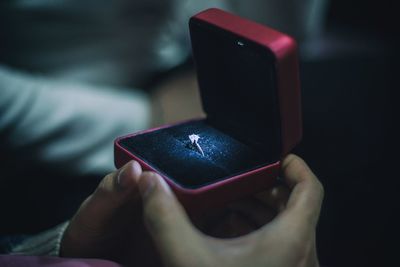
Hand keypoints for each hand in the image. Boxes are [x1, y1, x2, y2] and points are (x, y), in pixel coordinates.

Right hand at [61, 154, 322, 266]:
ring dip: (260, 209)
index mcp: (291, 240)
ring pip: (287, 225)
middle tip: (239, 178)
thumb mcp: (186, 258)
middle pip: (295, 204)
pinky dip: (258, 231)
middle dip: (265, 187)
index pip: (310, 188)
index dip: (295, 165)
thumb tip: (148, 182)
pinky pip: (279, 244)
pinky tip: (229, 231)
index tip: (276, 156)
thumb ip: (164, 216)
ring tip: (230, 201)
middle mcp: (301, 253)